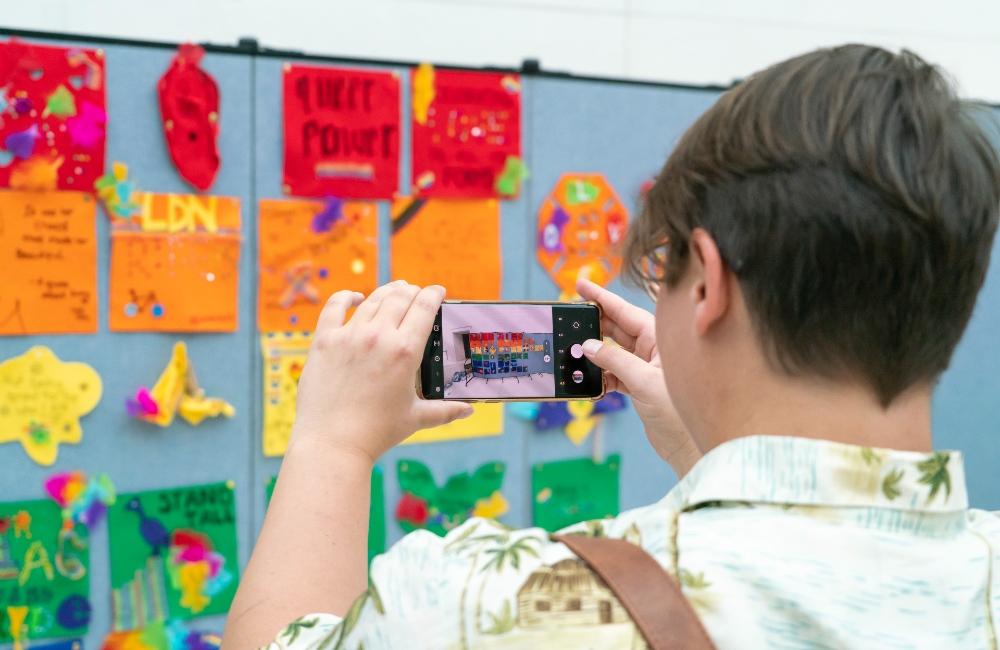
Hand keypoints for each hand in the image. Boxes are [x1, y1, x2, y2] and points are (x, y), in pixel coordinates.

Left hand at [291, 281, 473, 463]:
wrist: (332, 443)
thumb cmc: (377, 432)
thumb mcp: (415, 419)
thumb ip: (445, 411)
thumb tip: (468, 411)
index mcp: (405, 352)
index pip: (425, 308)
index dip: (433, 294)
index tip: (438, 291)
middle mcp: (379, 337)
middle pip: (400, 298)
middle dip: (412, 291)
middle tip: (417, 292)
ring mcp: (349, 336)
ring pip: (372, 300)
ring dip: (387, 292)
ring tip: (395, 290)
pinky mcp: (324, 341)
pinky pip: (335, 307)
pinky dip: (347, 297)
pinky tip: (355, 296)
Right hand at [576, 278, 700, 476]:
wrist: (689, 447)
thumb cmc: (678, 412)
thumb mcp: (643, 382)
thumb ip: (614, 361)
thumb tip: (588, 345)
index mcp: (660, 339)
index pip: (626, 312)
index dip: (601, 298)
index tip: (581, 285)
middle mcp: (654, 350)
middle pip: (617, 328)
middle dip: (594, 323)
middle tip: (569, 316)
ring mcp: (646, 368)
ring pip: (614, 352)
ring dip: (595, 353)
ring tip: (574, 350)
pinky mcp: (640, 387)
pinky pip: (615, 373)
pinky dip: (602, 376)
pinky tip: (590, 381)